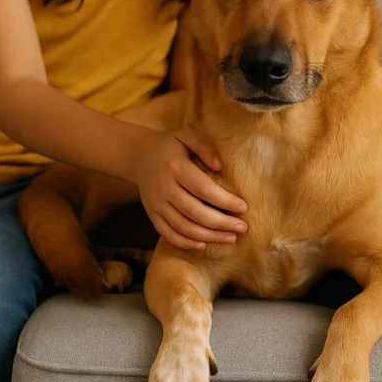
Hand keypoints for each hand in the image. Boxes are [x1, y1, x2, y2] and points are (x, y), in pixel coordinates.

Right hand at [137, 127, 247, 250]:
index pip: (204, 189)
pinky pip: (168, 234)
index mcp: (176, 168)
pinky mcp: (152, 215)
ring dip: (209, 236)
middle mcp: (165, 188)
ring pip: (184, 227)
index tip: (244, 207)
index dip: (225, 201)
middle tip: (242, 228)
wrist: (138, 156)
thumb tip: (220, 166)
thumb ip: (205, 147)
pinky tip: (204, 245)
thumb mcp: (186, 136)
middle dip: (221, 223)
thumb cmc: (170, 146)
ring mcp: (157, 204)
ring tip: (230, 238)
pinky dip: (185, 243)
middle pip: (195, 212)